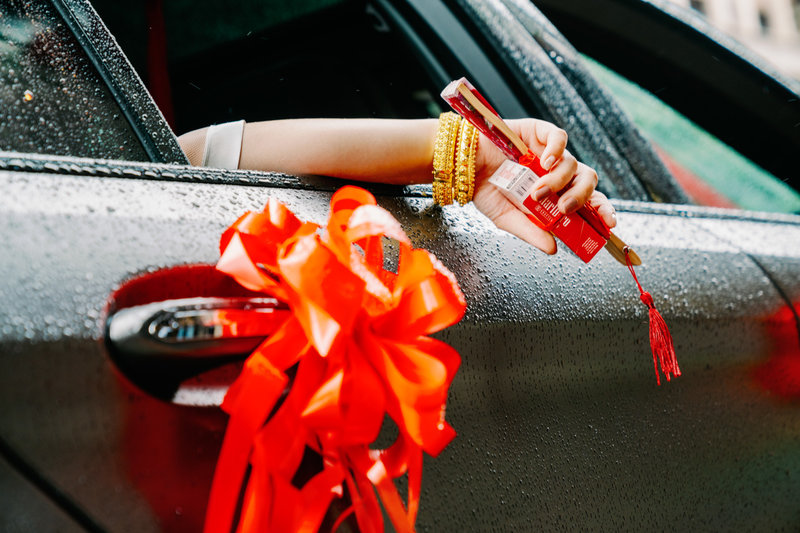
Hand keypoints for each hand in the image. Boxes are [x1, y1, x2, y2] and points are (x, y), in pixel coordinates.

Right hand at [472, 119, 616, 253]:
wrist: (462, 167)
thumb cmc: (484, 191)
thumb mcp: (507, 219)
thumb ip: (531, 231)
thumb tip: (554, 248)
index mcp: (554, 194)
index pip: (587, 200)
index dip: (602, 210)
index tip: (609, 224)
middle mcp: (556, 173)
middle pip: (588, 181)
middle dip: (582, 197)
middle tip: (565, 208)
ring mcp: (549, 152)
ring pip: (573, 165)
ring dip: (559, 181)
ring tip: (538, 191)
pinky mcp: (539, 132)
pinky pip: (559, 138)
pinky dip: (557, 150)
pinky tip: (545, 162)